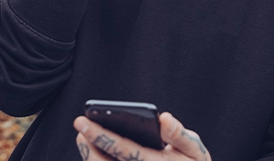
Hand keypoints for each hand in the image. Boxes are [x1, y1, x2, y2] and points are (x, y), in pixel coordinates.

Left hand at [74, 112, 211, 160]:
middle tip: (79, 122)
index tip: (83, 120)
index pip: (122, 149)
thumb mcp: (195, 151)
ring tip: (83, 135)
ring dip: (91, 155)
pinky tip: (93, 148)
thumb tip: (163, 118)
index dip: (101, 135)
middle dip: (89, 144)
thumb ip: (180, 135)